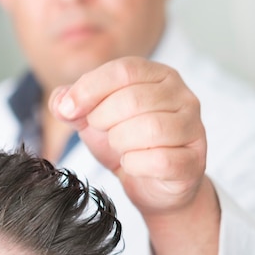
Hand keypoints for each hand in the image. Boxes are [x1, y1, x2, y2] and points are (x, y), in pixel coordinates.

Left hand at [49, 56, 206, 217]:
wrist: (152, 184)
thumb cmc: (126, 143)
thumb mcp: (92, 118)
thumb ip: (71, 103)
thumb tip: (60, 102)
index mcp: (158, 75)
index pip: (124, 70)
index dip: (90, 89)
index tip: (69, 110)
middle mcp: (183, 96)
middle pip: (133, 99)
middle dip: (104, 119)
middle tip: (100, 131)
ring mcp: (193, 128)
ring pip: (150, 128)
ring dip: (120, 141)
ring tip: (118, 147)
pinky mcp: (193, 161)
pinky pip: (160, 160)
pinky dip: (135, 164)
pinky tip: (131, 164)